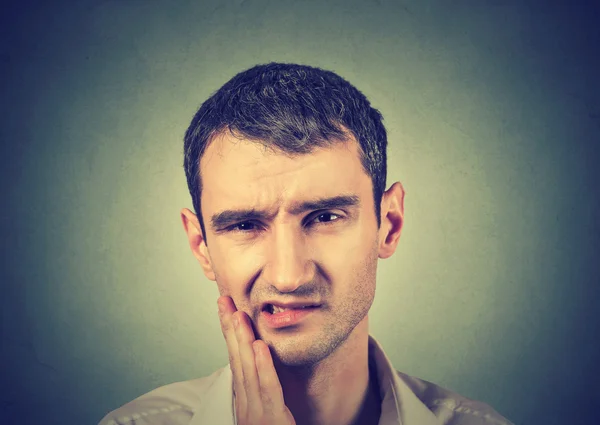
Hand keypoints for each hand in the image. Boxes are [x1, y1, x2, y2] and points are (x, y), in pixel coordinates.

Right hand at [217, 296, 295, 424]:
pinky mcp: (270, 420)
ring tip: (239, 315)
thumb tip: (259, 362)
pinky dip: (263, 367)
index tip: (226, 307)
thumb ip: (262, 387)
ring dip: (242, 340)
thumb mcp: (266, 410)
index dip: (230, 331)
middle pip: (236, 358)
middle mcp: (246, 402)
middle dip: (230, 328)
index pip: (235, 358)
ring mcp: (256, 412)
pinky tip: (260, 347)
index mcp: (245, 398)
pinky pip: (268, 390)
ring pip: (248, 370)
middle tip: (223, 300)